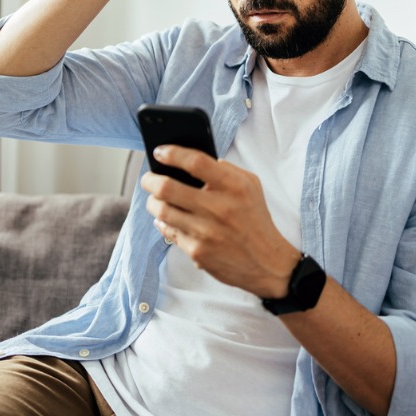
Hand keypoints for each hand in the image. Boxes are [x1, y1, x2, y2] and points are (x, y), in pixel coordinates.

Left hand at [140, 144, 299, 297]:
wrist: (267, 263)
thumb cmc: (255, 219)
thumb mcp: (251, 185)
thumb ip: (226, 169)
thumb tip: (192, 160)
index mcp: (233, 187)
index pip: (195, 162)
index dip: (172, 154)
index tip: (159, 152)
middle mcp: (218, 208)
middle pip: (167, 187)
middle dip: (150, 180)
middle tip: (148, 179)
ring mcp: (205, 232)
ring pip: (162, 210)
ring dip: (152, 202)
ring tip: (155, 199)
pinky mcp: (197, 252)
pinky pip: (169, 231)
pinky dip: (163, 223)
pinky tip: (166, 218)